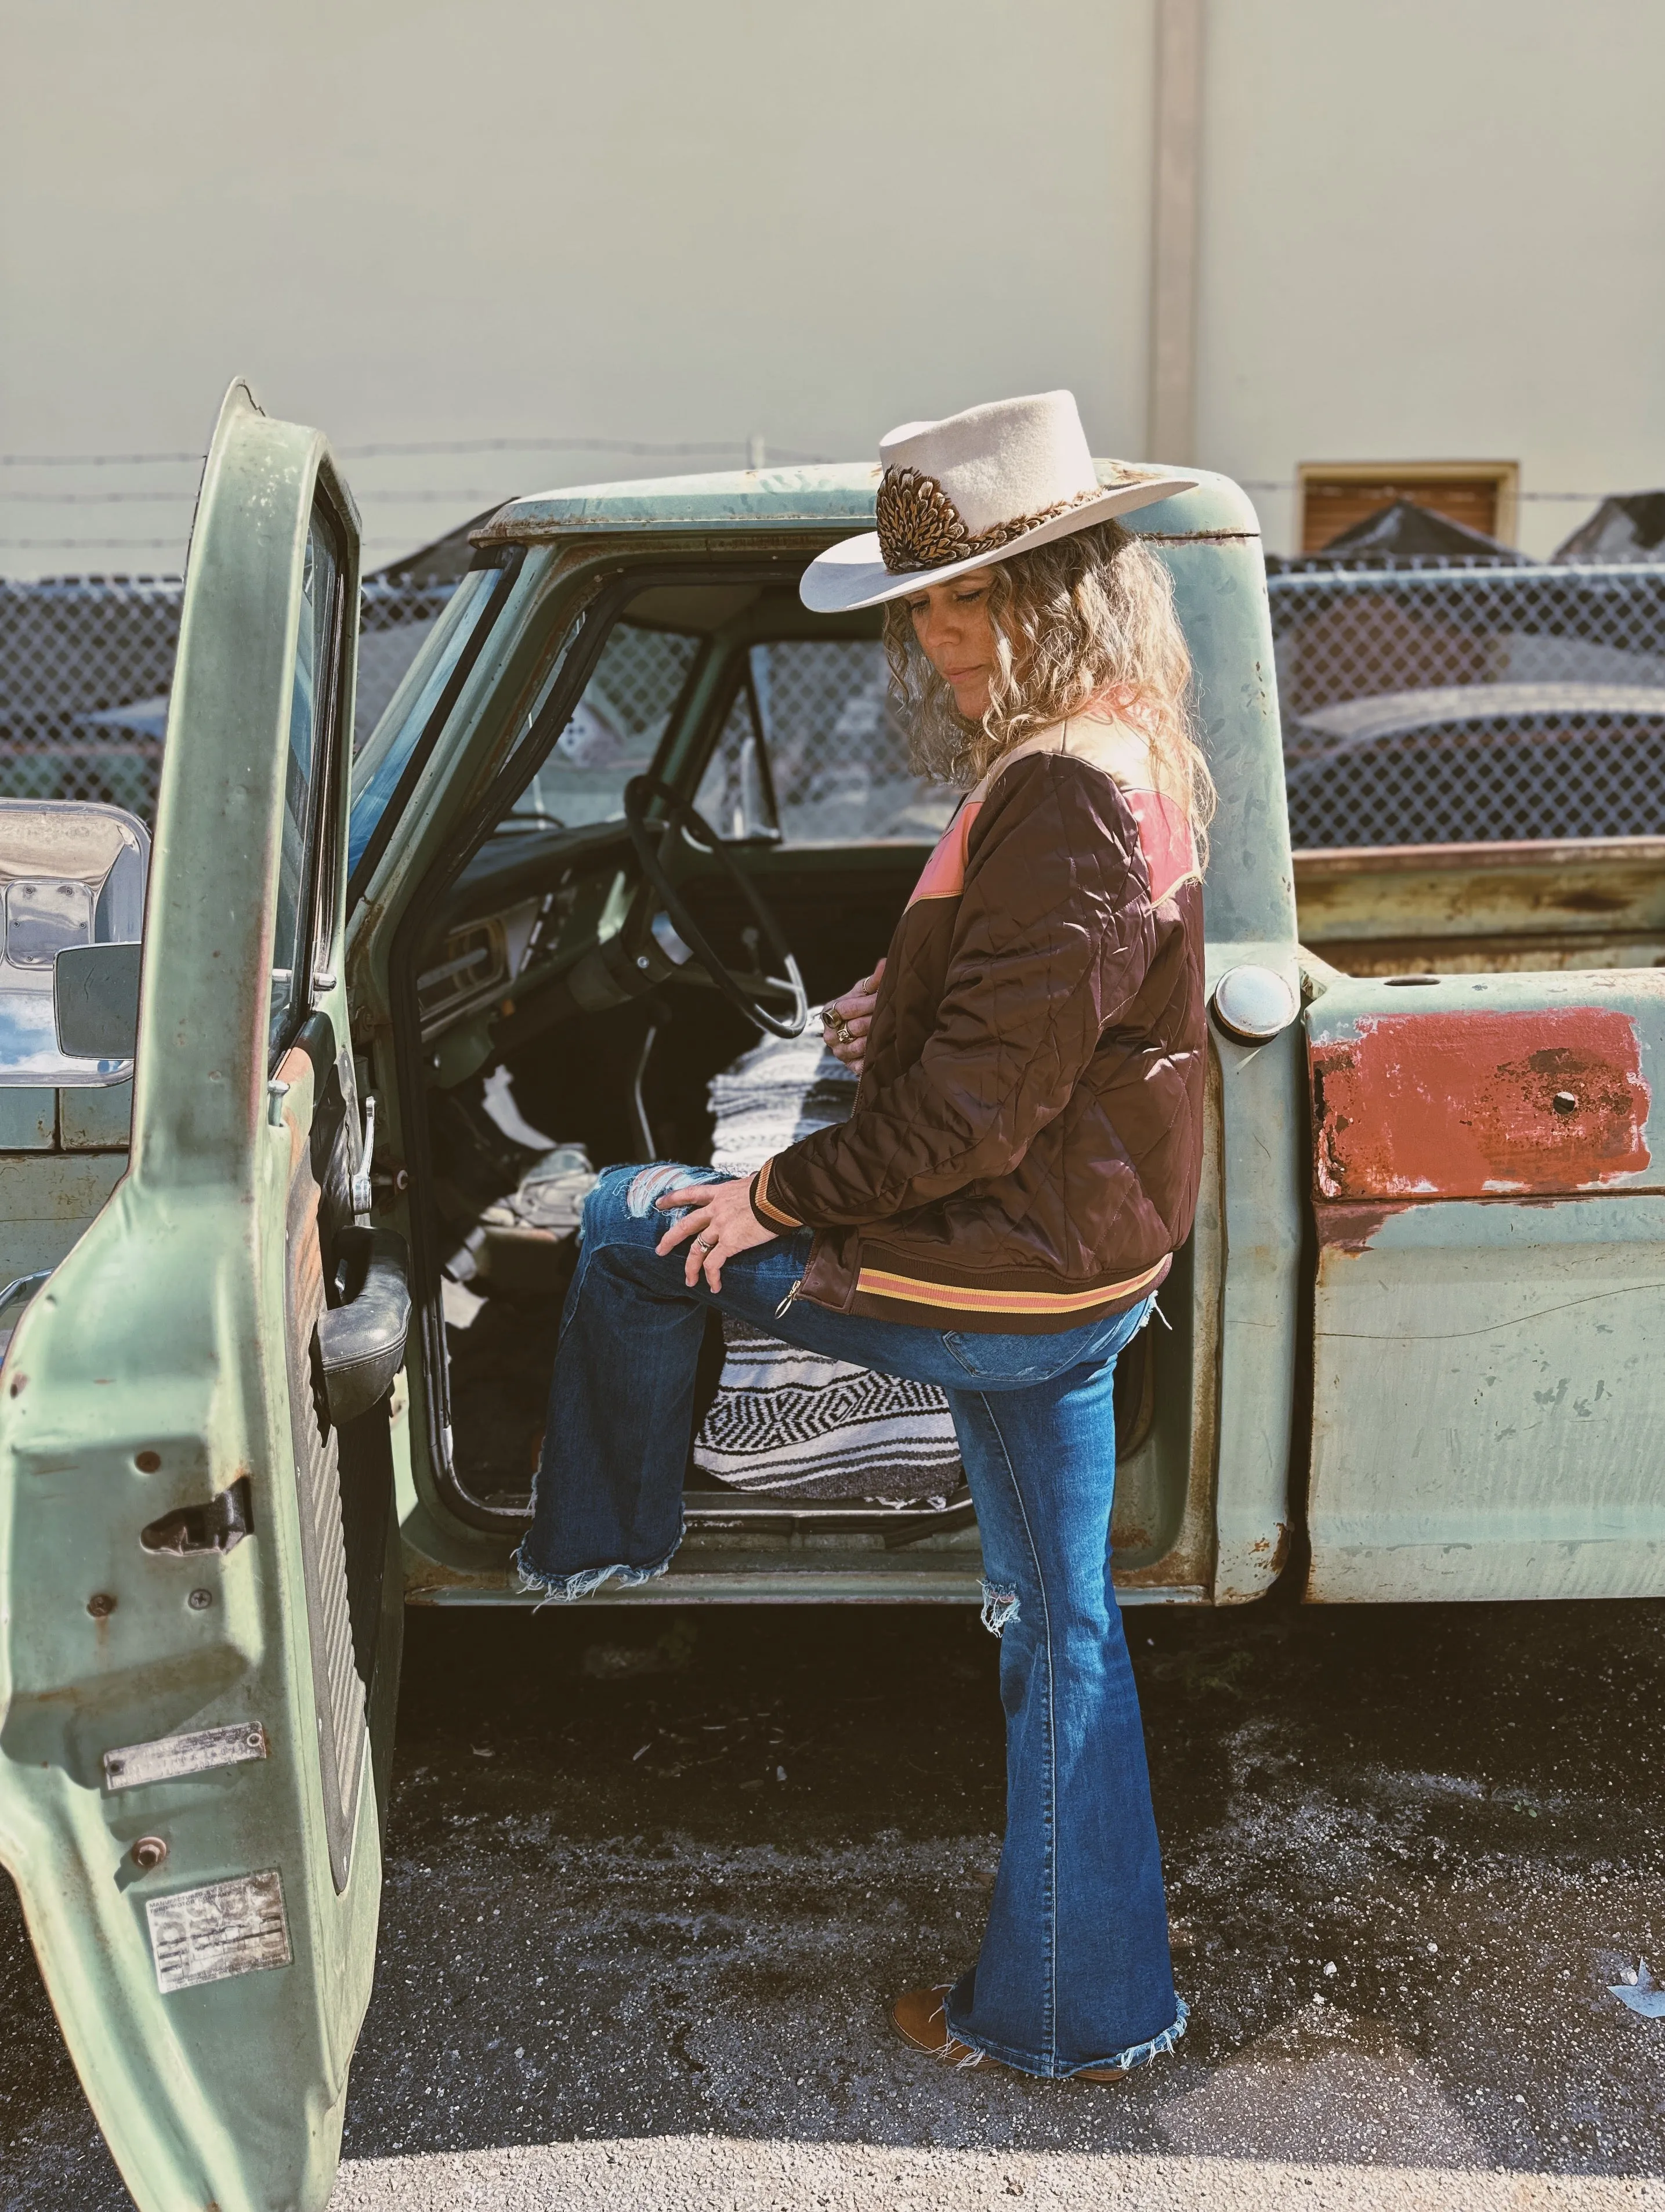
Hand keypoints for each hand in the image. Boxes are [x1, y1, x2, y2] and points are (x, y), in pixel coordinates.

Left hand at [656, 1174, 776, 1291]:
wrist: (779, 1194)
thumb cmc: (772, 1188)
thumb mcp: (752, 1183)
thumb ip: (747, 1187)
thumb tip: (754, 1183)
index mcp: (721, 1193)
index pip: (692, 1194)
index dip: (674, 1198)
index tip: (660, 1203)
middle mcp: (716, 1209)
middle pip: (685, 1225)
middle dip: (670, 1239)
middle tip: (660, 1250)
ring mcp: (721, 1227)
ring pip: (696, 1250)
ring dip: (690, 1267)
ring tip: (689, 1280)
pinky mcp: (730, 1242)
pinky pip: (714, 1264)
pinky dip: (712, 1277)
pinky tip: (714, 1286)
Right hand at [819, 957, 884, 1075]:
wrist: (858, 1031)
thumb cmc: (862, 1006)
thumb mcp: (865, 992)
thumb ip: (874, 980)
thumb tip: (885, 963)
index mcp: (830, 1012)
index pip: (846, 1008)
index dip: (866, 1004)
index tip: (883, 1000)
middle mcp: (830, 1035)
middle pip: (855, 1027)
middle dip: (876, 1020)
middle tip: (894, 1015)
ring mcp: (839, 1052)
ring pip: (859, 1046)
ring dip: (877, 1038)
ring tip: (893, 1031)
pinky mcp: (850, 1066)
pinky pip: (862, 1064)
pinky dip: (874, 1058)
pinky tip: (886, 1050)